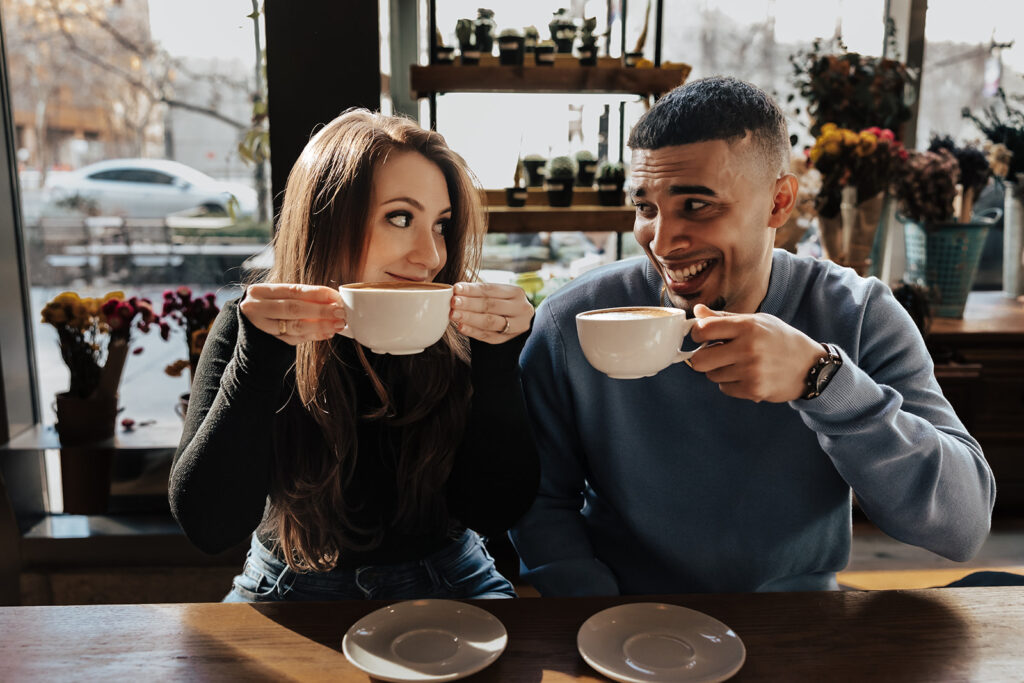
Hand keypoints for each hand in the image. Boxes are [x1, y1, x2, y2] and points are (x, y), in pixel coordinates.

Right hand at [239, 283, 346, 345]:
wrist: (247, 322)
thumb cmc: (269, 304)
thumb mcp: (278, 295)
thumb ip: (301, 296)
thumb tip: (333, 298)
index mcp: (261, 291)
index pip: (293, 290)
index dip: (317, 294)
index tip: (336, 297)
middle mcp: (257, 307)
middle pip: (294, 309)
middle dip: (321, 311)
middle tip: (340, 313)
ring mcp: (262, 325)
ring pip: (294, 326)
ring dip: (320, 326)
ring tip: (337, 325)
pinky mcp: (270, 339)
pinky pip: (294, 339)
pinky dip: (312, 336)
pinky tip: (326, 333)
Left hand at [450, 282, 533, 343]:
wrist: (515, 322)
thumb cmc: (500, 303)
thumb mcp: (497, 294)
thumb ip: (479, 292)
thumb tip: (456, 290)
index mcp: (516, 293)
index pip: (491, 289)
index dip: (473, 289)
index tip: (456, 288)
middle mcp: (520, 308)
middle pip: (491, 305)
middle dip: (470, 303)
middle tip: (453, 302)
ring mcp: (516, 326)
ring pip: (490, 321)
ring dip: (469, 318)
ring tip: (453, 314)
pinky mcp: (507, 339)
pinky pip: (487, 336)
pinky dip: (472, 331)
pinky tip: (461, 327)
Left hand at [688, 304, 823, 402]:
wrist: (810, 366)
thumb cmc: (780, 340)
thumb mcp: (757, 321)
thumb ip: (724, 318)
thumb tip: (697, 311)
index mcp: (747, 326)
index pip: (702, 330)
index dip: (696, 334)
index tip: (701, 336)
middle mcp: (748, 348)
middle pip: (699, 361)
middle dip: (702, 358)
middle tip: (714, 354)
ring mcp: (751, 371)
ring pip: (711, 375)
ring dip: (719, 371)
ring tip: (738, 364)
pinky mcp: (754, 390)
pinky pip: (724, 388)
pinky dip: (731, 384)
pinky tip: (746, 376)